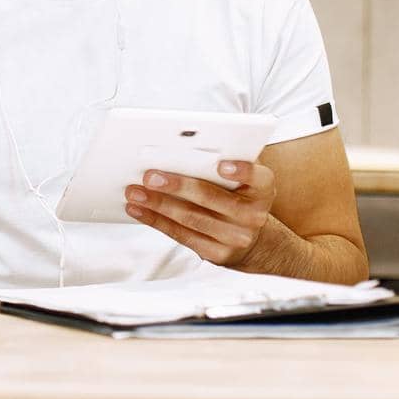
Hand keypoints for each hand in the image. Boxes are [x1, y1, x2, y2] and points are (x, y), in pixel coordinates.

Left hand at [124, 160, 277, 267]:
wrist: (253, 240)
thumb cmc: (239, 196)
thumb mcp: (243, 178)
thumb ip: (226, 158)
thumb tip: (185, 144)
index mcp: (262, 189)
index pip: (258, 177)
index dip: (242, 171)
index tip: (221, 164)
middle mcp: (254, 215)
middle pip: (212, 197)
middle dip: (178, 186)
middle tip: (150, 175)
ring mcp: (236, 237)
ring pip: (192, 218)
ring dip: (159, 204)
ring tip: (135, 191)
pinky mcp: (217, 254)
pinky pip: (182, 235)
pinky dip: (157, 221)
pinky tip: (139, 209)